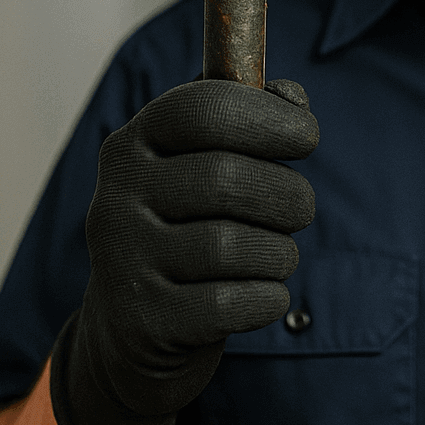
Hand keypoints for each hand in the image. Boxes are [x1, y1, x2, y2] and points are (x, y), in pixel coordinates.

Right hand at [49, 79, 318, 424]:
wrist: (136, 326)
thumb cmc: (190, 224)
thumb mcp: (208, 161)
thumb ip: (252, 115)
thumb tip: (292, 97)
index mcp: (133, 144)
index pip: (203, 109)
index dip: (269, 118)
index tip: (307, 136)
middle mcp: (116, 197)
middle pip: (227, 178)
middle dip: (288, 195)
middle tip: (301, 209)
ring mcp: (123, 261)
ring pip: (234, 246)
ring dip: (279, 253)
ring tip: (275, 256)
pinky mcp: (145, 320)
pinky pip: (233, 303)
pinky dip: (266, 298)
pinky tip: (259, 294)